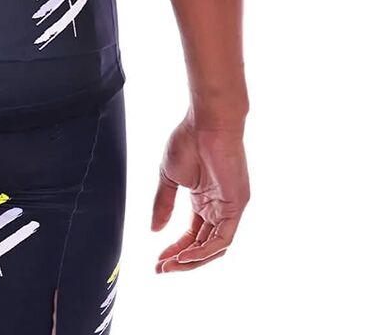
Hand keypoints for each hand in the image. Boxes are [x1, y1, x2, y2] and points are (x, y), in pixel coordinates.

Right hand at [152, 115, 248, 272]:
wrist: (206, 122)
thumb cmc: (189, 140)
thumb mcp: (169, 177)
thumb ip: (163, 204)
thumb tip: (154, 230)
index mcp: (203, 200)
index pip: (192, 235)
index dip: (175, 250)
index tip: (157, 260)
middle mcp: (218, 207)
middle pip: (202, 245)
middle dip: (181, 260)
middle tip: (161, 268)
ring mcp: (228, 208)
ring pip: (214, 247)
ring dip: (191, 260)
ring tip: (170, 265)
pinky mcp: (236, 206)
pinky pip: (222, 238)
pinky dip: (205, 250)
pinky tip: (185, 255)